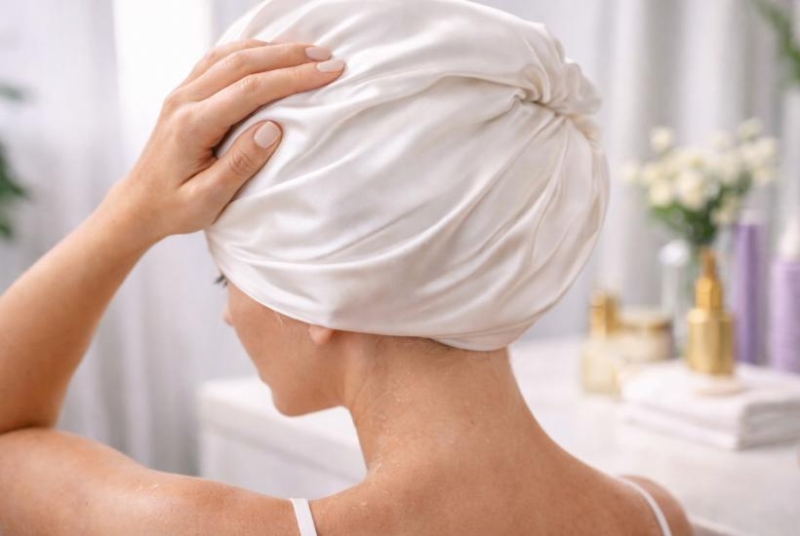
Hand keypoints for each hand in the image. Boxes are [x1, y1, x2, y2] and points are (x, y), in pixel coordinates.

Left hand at [102, 39, 344, 244]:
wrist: (138, 205)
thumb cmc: (175, 208)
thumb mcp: (208, 199)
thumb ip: (240, 164)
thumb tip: (273, 128)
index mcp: (192, 125)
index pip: (250, 90)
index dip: (292, 77)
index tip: (328, 73)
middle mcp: (184, 100)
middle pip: (243, 63)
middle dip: (290, 56)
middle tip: (329, 58)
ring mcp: (182, 92)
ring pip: (231, 54)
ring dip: (273, 49)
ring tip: (309, 51)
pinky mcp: (185, 92)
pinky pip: (220, 59)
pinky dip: (251, 51)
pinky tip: (272, 52)